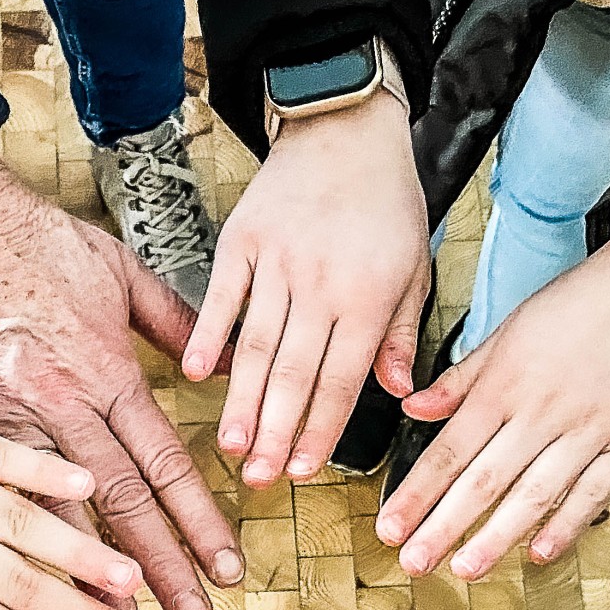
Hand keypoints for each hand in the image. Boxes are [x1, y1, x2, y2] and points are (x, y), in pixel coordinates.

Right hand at [0, 125, 243, 609]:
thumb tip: (224, 366)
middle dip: (161, 567)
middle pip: (122, 502)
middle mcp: (59, 402)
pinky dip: (9, 545)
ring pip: (52, 512)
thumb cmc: (26, 236)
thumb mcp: (119, 268)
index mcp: (105, 369)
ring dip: (86, 573)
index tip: (227, 568)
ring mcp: (1, 418)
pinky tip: (24, 586)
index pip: (165, 463)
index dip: (200, 521)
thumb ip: (178, 322)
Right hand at [184, 93, 429, 485]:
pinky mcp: (241, 241)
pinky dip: (207, 336)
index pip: (342, 380)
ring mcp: (276, 263)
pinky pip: (222, 297)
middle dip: (276, 434)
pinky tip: (194, 374)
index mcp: (368, 298)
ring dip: (242, 402)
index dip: (321, 430)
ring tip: (231, 445)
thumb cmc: (386, 204)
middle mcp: (320, 285)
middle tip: (260, 480)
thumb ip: (403, 333)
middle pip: (293, 374)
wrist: (345, 130)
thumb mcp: (415, 268)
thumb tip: (401, 393)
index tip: (304, 472)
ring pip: (255, 346)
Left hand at [380, 195, 609, 578]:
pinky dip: (565, 525)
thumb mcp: (510, 330)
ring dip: (496, 536)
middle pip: (485, 479)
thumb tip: (411, 408)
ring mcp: (591, 428)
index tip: (389, 528)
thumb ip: (461, 378)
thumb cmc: (580, 307)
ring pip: (535, 493)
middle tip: (413, 563)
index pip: (450, 449)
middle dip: (444, 526)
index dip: (418, 493)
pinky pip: (594, 492)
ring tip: (464, 570)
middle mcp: (543, 408)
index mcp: (506, 382)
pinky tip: (537, 553)